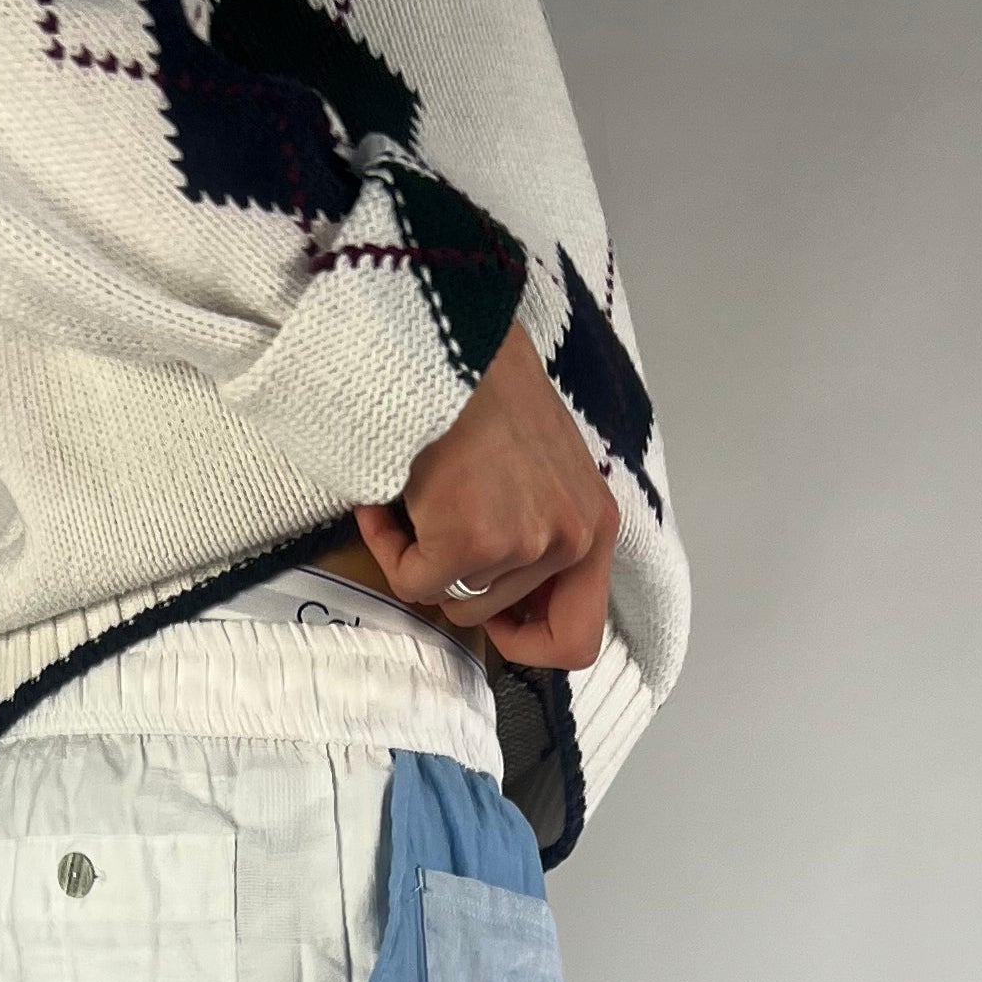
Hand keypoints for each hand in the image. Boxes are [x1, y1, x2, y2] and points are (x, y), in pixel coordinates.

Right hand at [355, 323, 620, 670]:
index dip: (528, 641)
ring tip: (411, 500)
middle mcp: (572, 540)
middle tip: (430, 528)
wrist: (452, 340)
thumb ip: (539, 531)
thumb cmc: (488, 389)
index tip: (494, 616)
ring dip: (417, 556)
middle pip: (493, 615)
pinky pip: (412, 581)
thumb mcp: (544, 467)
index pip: (578, 637)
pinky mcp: (471, 543)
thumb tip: (502, 598)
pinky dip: (388, 546)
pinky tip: (386, 502)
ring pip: (450, 598)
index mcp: (596, 525)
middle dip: (450, 579)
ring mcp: (524, 544)